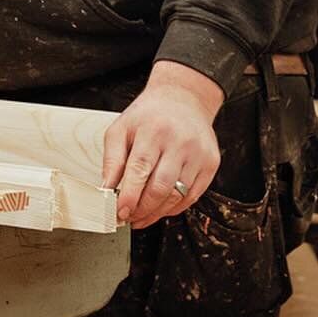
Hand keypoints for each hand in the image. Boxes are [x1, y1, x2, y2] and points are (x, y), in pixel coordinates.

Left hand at [102, 60, 223, 229]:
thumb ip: (112, 160)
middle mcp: (180, 141)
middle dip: (142, 209)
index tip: (120, 212)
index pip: (140, 170)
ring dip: (157, 213)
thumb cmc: (148, 117)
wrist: (183, 99)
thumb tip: (106, 190)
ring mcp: (199, 153)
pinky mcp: (211, 163)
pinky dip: (174, 208)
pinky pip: (192, 196)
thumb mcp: (121, 129)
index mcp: (154, 131)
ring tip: (141, 217)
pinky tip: (160, 209)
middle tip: (129, 217)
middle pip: (160, 187)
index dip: (129, 196)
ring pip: (177, 196)